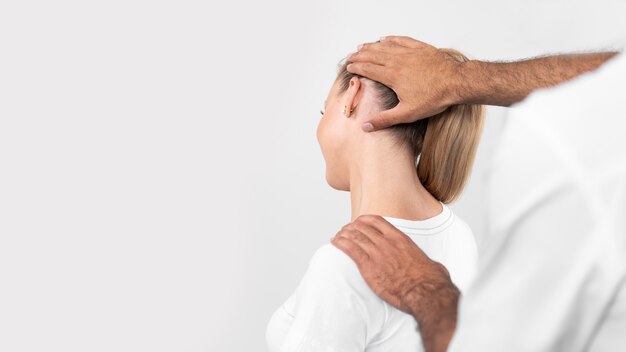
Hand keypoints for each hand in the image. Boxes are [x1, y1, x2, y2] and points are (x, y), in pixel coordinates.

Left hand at [331, 215, 458, 351]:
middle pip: (363, 227)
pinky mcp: (369, 267)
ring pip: (355, 236)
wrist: (425, 292)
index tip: (359, 222)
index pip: (378, 221)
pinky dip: (340, 244)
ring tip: (337, 236)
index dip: (365, 220)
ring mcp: (377, 253)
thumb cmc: (431, 281)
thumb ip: (427, 263)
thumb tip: (435, 269)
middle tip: (345, 230)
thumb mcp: (431, 264)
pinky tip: (335, 242)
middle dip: (352, 227)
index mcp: (400, 239)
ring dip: (344, 234)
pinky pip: (351, 250)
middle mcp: (387, 243)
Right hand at [347, 36, 463, 131]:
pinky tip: (386, 38)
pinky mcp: (421, 48)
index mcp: (393, 76)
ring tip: (363, 46)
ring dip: (372, 46)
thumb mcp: (407, 114)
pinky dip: (391, 39)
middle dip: (360, 55)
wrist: (456, 82)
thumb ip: (385, 119)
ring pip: (385, 46)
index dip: (357, 68)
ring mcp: (410, 53)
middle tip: (351, 56)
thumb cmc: (434, 98)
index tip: (349, 68)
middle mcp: (398, 61)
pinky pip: (401, 40)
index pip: (369, 69)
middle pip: (373, 55)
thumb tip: (366, 126)